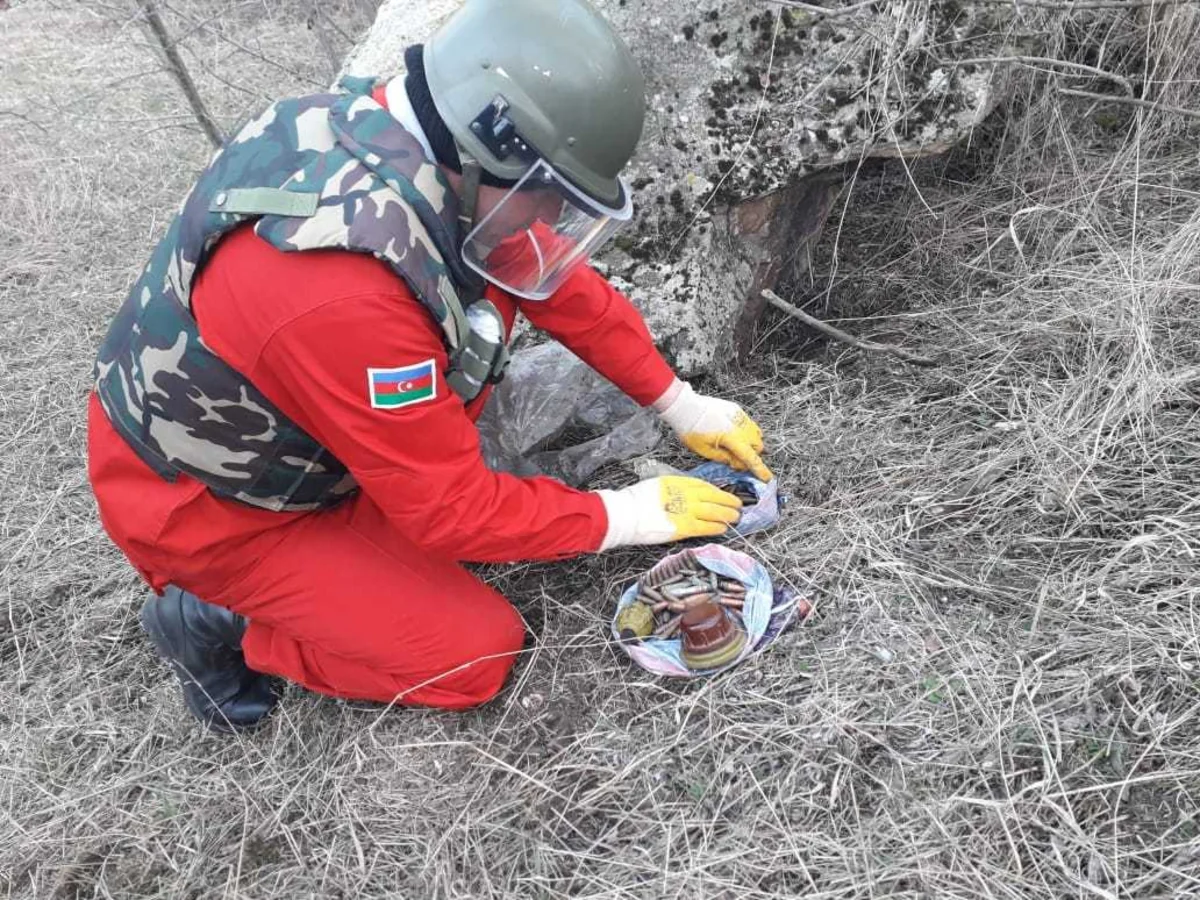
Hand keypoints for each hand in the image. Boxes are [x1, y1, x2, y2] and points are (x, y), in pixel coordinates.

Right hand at [596, 476, 742, 549]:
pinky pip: (706, 527)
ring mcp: (686, 511)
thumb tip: (685, 496)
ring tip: (735, 517)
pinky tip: (723, 528)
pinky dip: (716, 527)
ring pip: (714, 512)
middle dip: (728, 502)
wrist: (625, 514)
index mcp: (678, 482)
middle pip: (713, 497)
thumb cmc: (635, 501)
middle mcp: (685, 494)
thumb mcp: (657, 486)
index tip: (725, 494)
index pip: (704, 486)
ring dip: (726, 515)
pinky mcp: (684, 527)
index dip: (717, 491)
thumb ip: (673, 490)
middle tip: (738, 506)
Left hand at [655, 381, 772, 480]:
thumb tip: (736, 463)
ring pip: (756, 433)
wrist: (685, 407)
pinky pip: (748, 423)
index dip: (759, 469)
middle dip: (751, 454)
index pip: (751, 458)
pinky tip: (732, 433)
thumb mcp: (705, 450)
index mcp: (732, 438)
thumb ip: (724, 458)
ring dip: (750, 442)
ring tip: (734, 445)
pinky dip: (746, 431)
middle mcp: (740, 426)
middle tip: (735, 459)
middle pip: (758, 446)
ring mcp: (740, 416)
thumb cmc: (691, 429)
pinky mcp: (736, 410)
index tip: (767, 477)